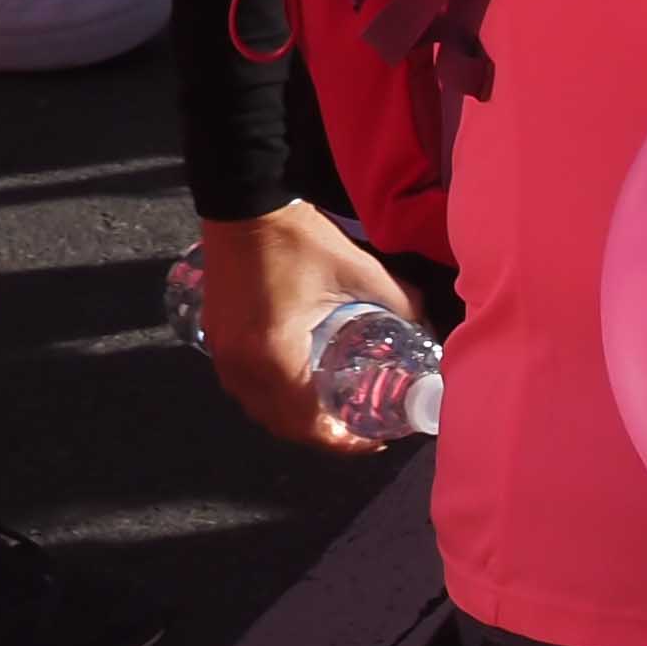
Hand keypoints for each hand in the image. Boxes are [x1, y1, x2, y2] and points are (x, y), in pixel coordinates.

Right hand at [200, 202, 422, 450]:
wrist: (243, 203)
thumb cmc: (300, 238)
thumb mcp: (360, 271)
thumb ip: (402, 304)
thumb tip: (431, 330)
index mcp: (275, 356)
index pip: (308, 424)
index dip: (343, 442)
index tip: (374, 439)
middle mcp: (242, 364)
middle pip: (282, 425)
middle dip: (322, 436)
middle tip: (360, 428)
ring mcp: (222, 353)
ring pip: (258, 409)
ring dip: (295, 420)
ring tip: (334, 413)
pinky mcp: (215, 338)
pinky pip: (244, 387)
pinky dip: (272, 398)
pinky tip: (299, 386)